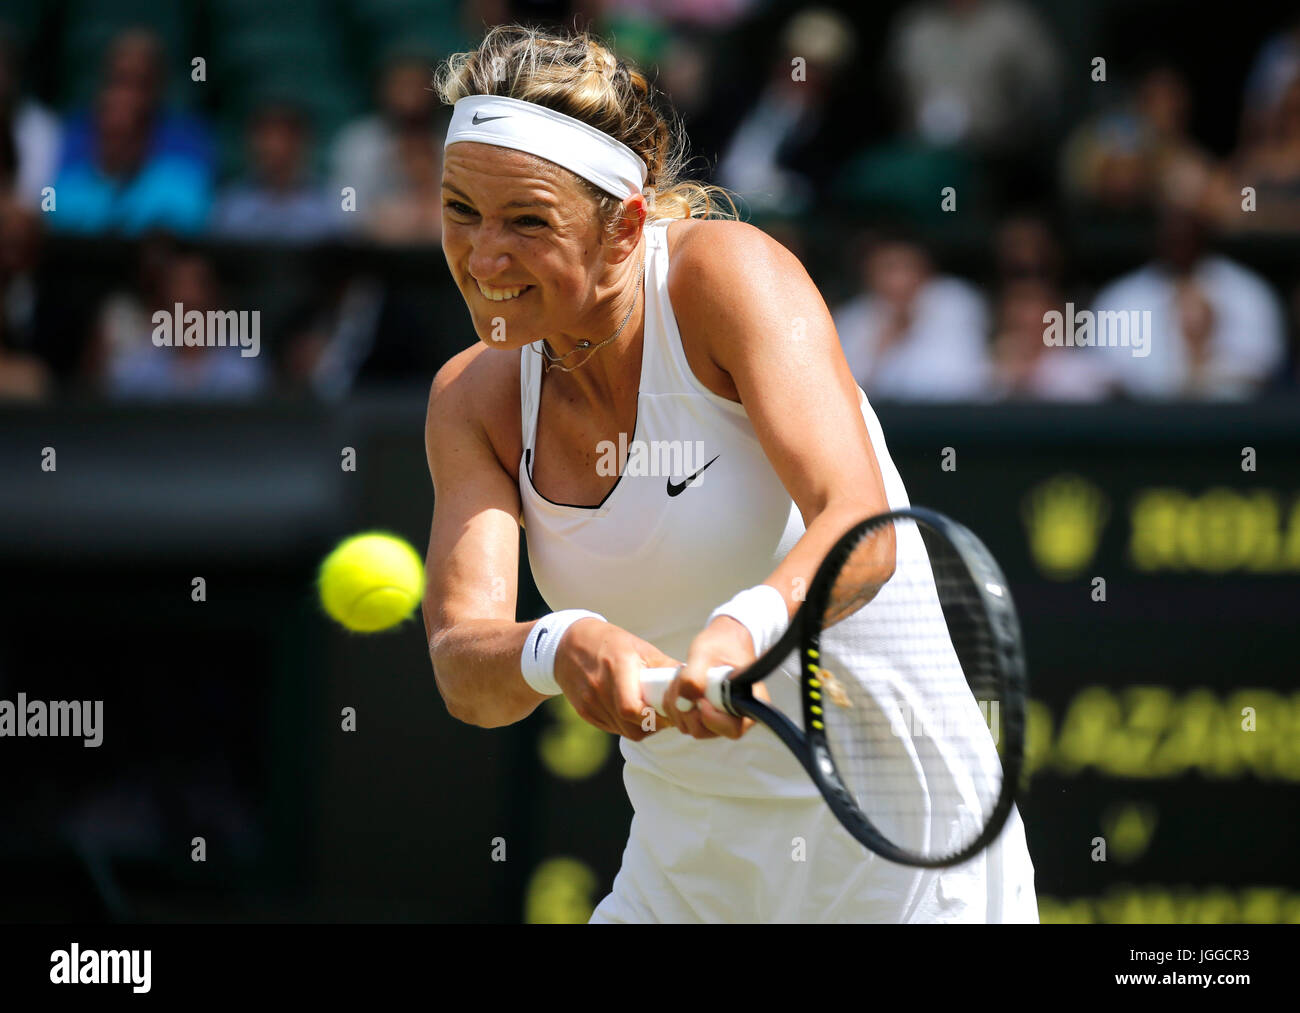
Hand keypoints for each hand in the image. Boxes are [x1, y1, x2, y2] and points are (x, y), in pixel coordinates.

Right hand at [553, 618, 680, 740]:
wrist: (567, 645)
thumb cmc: (611, 643)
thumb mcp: (640, 647)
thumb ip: (665, 667)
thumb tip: (693, 684)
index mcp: (617, 666)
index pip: (633, 709)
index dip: (655, 717)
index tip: (668, 711)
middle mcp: (599, 686)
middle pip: (630, 725)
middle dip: (651, 725)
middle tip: (662, 714)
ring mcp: (588, 701)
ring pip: (623, 731)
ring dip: (640, 727)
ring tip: (648, 711)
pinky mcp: (583, 711)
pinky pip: (611, 728)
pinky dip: (624, 725)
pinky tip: (629, 710)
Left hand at [664, 616, 768, 739]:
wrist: (721, 641)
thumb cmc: (721, 644)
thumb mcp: (705, 654)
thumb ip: (693, 678)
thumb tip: (683, 703)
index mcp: (749, 703)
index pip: (732, 729)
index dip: (711, 719)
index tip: (700, 700)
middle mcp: (735, 717)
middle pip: (705, 730)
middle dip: (687, 708)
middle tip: (681, 681)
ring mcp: (718, 718)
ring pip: (690, 727)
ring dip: (677, 705)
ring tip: (680, 679)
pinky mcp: (703, 716)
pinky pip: (683, 721)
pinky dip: (674, 706)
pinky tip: (676, 686)